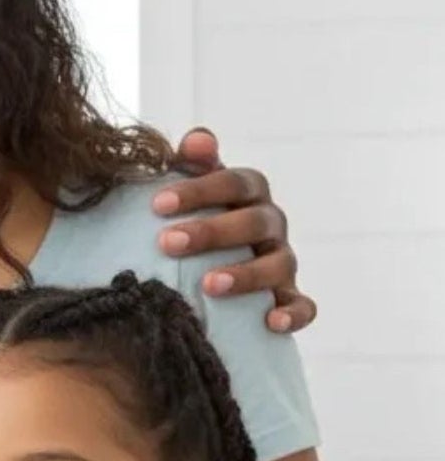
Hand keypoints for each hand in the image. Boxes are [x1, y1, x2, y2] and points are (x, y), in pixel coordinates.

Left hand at [152, 128, 314, 333]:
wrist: (206, 267)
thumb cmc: (191, 220)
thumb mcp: (187, 190)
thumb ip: (191, 164)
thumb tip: (196, 139)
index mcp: (248, 193)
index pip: (234, 182)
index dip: (199, 189)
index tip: (157, 204)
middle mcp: (270, 224)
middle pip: (253, 222)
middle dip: (211, 232)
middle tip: (167, 243)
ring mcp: (282, 261)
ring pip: (278, 264)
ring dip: (245, 274)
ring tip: (207, 285)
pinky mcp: (289, 297)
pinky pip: (303, 305)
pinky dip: (292, 313)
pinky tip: (270, 322)